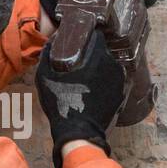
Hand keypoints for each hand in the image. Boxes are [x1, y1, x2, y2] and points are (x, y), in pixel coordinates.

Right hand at [35, 27, 124, 167]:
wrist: (79, 132)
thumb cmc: (62, 103)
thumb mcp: (45, 77)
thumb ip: (48, 54)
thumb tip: (52, 40)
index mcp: (97, 56)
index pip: (97, 35)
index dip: (87, 35)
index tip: (79, 39)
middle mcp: (113, 64)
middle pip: (102, 50)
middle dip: (92, 53)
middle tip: (78, 60)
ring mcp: (120, 80)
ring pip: (108, 65)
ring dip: (99, 67)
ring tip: (85, 76)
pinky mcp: (121, 93)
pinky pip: (112, 80)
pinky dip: (104, 81)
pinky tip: (92, 89)